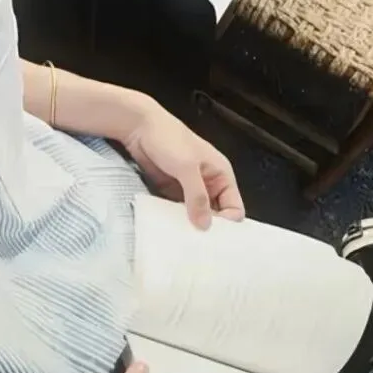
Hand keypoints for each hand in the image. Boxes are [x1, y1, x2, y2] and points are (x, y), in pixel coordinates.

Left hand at [123, 97, 243, 229]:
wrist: (139, 127)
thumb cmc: (168, 139)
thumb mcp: (186, 167)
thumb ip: (197, 196)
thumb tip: (205, 225)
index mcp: (221, 174)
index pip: (234, 207)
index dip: (226, 222)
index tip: (211, 236)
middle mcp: (208, 183)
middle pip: (217, 214)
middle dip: (209, 228)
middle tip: (197, 245)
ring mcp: (189, 188)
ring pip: (196, 214)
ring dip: (190, 225)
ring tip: (182, 241)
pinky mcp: (172, 190)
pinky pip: (178, 210)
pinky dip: (175, 219)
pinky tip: (169, 231)